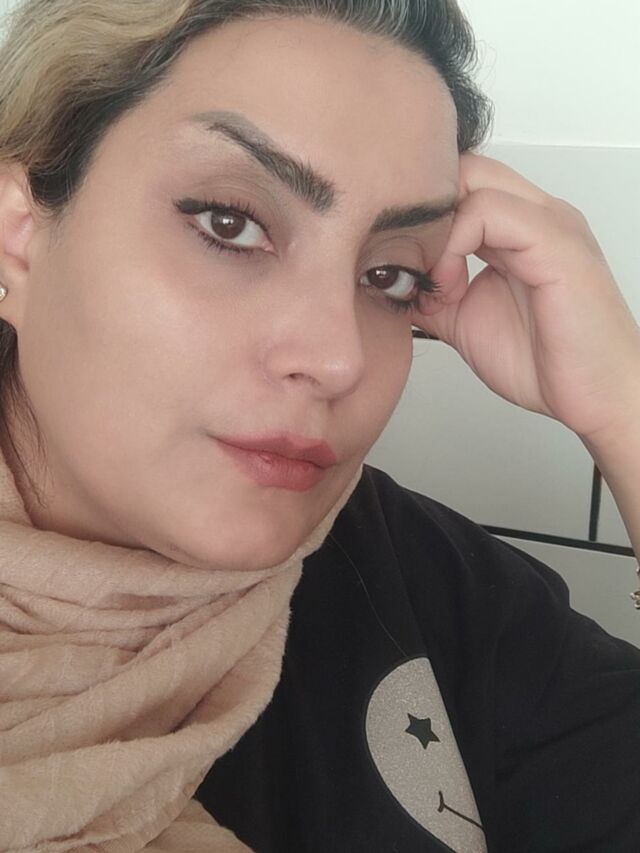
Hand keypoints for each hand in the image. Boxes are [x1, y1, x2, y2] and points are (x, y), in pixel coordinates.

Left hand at [411, 153, 639, 445]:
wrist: (593, 397)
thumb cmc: (544, 363)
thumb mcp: (462, 320)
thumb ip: (431, 291)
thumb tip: (393, 281)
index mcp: (518, 228)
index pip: (459, 181)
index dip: (418, 214)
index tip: (398, 265)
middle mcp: (536, 214)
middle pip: (462, 168)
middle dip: (422, 212)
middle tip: (407, 264)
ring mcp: (549, 222)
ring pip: (471, 180)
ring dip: (435, 230)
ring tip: (434, 285)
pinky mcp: (556, 242)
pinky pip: (490, 211)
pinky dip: (454, 243)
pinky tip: (449, 286)